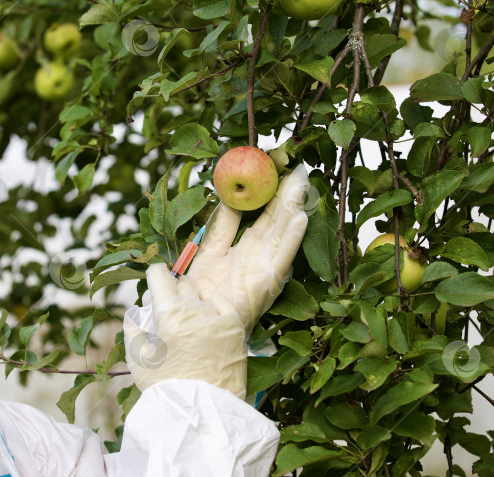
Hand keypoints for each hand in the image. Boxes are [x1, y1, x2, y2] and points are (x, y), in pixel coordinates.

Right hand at [123, 264, 247, 397]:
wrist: (200, 412)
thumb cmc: (166, 387)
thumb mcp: (138, 360)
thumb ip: (133, 329)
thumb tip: (135, 313)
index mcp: (168, 314)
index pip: (160, 275)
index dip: (154, 275)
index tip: (155, 282)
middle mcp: (194, 310)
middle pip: (182, 283)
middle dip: (173, 291)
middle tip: (170, 310)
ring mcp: (217, 317)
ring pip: (202, 293)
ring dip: (194, 301)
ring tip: (190, 321)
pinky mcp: (235, 327)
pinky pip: (223, 303)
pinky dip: (214, 305)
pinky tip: (208, 316)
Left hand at [185, 164, 309, 332]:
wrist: (192, 325)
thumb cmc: (198, 297)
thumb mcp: (208, 253)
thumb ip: (221, 227)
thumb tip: (228, 199)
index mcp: (243, 251)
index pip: (260, 216)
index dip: (269, 194)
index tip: (276, 171)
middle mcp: (257, 258)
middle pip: (275, 221)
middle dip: (286, 196)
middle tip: (298, 169)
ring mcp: (263, 270)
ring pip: (281, 233)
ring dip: (292, 209)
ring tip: (301, 185)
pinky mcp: (266, 283)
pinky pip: (281, 257)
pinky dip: (291, 239)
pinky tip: (300, 219)